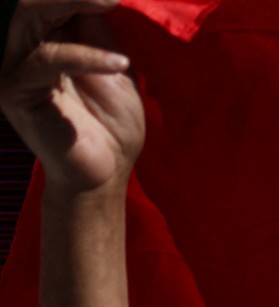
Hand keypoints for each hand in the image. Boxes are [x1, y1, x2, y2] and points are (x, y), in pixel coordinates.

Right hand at [0, 0, 142, 192]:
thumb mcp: (114, 65)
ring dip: (73, 4)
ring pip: (29, 16)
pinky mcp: (17, 92)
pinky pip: (48, 61)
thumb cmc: (112, 123)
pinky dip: (87, 57)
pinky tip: (119, 64)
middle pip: (31, 1)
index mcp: (44, 39)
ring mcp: (14, 69)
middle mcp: (22, 48)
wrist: (107, 172)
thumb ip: (99, 29)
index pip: (48, 1)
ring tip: (112, 3)